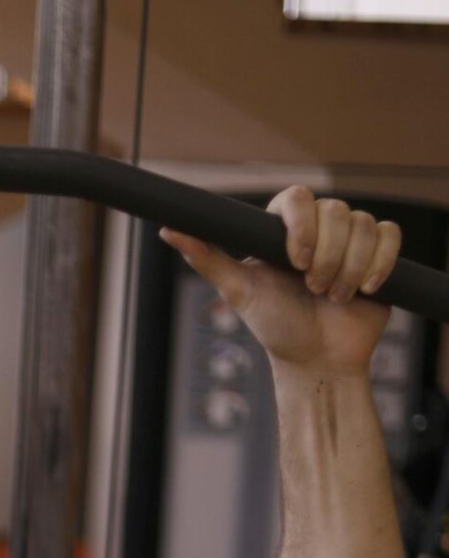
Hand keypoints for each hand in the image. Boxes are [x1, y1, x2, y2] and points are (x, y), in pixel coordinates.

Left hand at [159, 187, 401, 377]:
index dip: (303, 225)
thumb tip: (167, 230)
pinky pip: (389, 237)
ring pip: (364, 225)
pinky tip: (365, 290)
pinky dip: (380, 263)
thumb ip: (207, 259)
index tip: (297, 261)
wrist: (317, 360)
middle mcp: (319, 228)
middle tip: (314, 290)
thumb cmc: (276, 327)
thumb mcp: (238, 293)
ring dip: (349, 268)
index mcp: (283, 229)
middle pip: (337, 211)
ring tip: (334, 298)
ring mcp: (350, 239)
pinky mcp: (379, 254)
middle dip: (327, 258)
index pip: (298, 197)